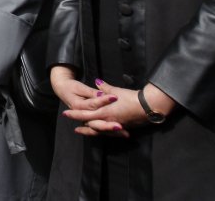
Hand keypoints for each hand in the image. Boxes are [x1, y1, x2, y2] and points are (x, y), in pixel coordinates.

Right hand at [50, 67, 123, 136]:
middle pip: (96, 123)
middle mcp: (82, 115)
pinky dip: (111, 132)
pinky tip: (123, 133)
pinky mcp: (91, 121)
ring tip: (125, 133)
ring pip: (99, 129)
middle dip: (108, 126)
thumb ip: (92, 92)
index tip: (115, 97)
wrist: (62, 90)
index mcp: (78, 105)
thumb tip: (101, 94)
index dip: (104, 100)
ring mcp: (87, 120)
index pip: (93, 104)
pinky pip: (101, 130)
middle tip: (120, 127)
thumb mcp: (80, 88)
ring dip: (111, 132)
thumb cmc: (70, 87)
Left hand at [60, 79, 174, 138]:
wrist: (148, 107)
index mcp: (104, 111)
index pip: (85, 114)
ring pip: (99, 130)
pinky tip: (100, 132)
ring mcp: (115, 125)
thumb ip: (104, 88)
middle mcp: (108, 120)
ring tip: (82, 131)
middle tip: (73, 127)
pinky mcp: (122, 128)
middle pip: (90, 125)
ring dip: (90, 131)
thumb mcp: (116, 91)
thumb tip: (96, 81)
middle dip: (81, 125)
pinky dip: (102, 132)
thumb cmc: (131, 98)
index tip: (66, 113)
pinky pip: (109, 132)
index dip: (75, 114)